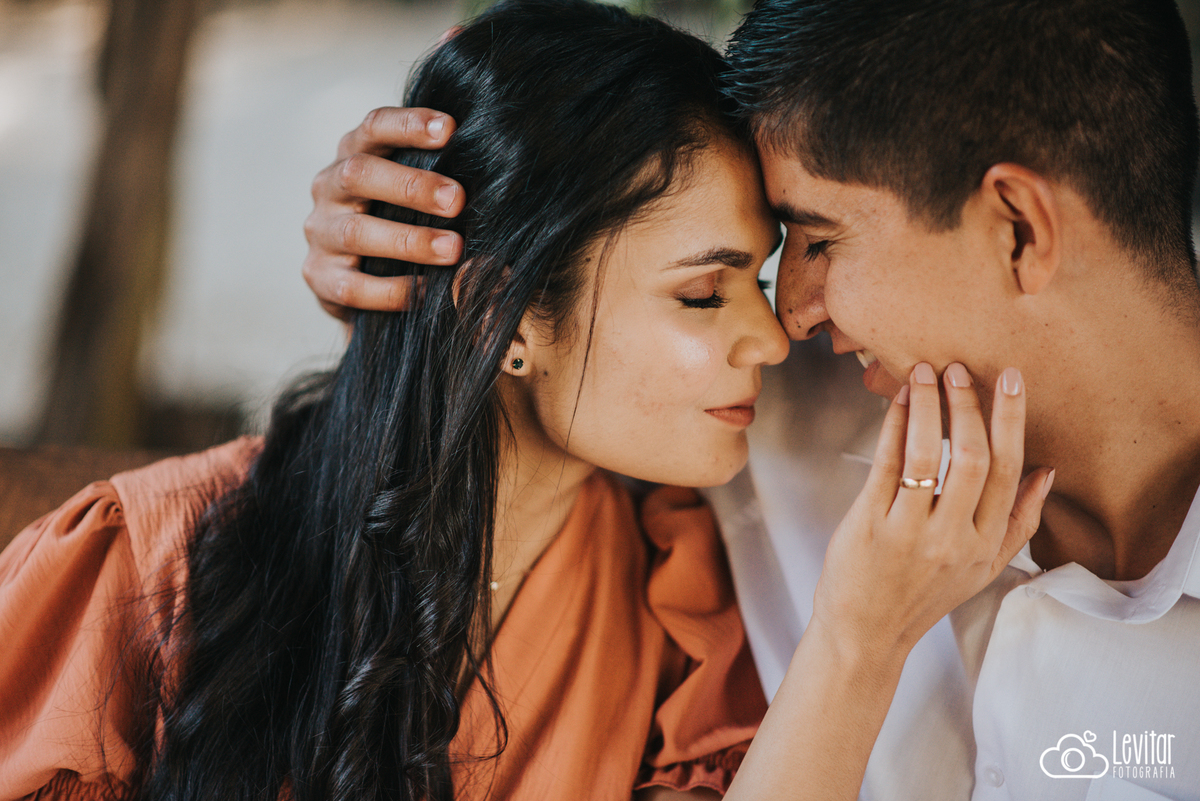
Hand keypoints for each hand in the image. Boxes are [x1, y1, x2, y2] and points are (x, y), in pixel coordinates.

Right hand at [302, 107, 466, 320]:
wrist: (357, 278)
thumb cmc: (400, 219)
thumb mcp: (414, 192)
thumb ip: (439, 181)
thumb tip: (497, 182)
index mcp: (353, 154)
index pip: (374, 127)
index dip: (409, 124)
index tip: (451, 129)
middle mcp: (329, 188)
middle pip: (360, 173)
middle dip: (411, 185)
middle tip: (456, 200)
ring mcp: (320, 233)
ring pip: (356, 232)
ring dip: (409, 240)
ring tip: (453, 249)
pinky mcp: (318, 277)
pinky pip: (352, 286)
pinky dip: (391, 290)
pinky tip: (425, 290)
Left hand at [813, 362, 1053, 658]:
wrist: (866, 633)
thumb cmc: (922, 594)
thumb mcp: (983, 568)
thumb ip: (1018, 522)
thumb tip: (1047, 472)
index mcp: (986, 546)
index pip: (1007, 471)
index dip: (1010, 421)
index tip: (1010, 379)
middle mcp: (954, 540)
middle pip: (974, 458)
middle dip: (969, 405)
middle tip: (961, 369)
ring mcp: (910, 533)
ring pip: (928, 455)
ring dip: (928, 406)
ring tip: (925, 372)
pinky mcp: (869, 525)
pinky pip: (886, 464)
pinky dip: (893, 425)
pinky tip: (897, 400)